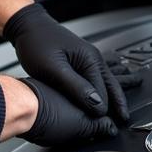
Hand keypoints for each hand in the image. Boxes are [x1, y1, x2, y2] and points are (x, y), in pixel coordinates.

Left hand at [4, 3, 128, 121]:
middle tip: (124, 119)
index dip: (103, 110)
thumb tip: (96, 104)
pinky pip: (97, 77)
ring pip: (107, 81)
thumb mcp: (54, 69)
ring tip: (123, 106)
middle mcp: (93, 59)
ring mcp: (87, 58)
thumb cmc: (36, 44)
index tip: (104, 124)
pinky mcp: (79, 60)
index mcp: (90, 60)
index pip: (103, 92)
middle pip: (111, 85)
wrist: (27, 26)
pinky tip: (107, 90)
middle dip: (118, 103)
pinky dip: (104, 87)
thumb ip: (76, 87)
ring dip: (115, 94)